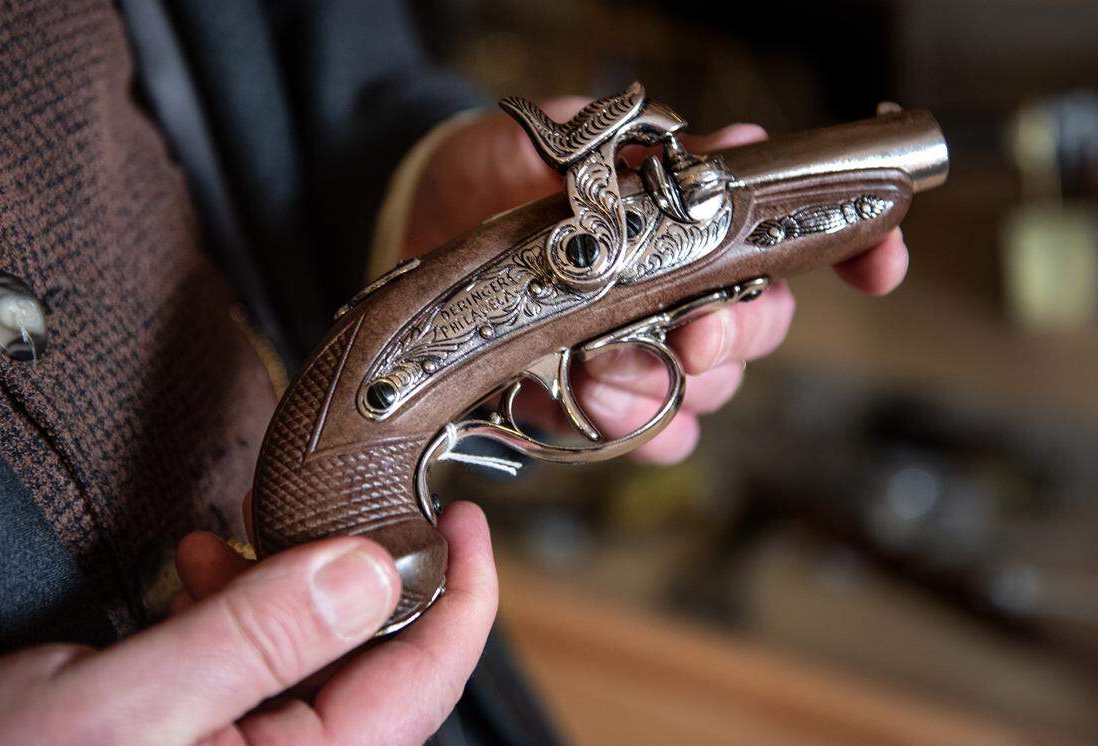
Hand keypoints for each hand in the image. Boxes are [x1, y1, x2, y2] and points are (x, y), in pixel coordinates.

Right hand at [0, 501, 495, 744]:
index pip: (424, 680)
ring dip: (291, 587)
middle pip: (377, 664)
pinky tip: (205, 573)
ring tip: (246, 538)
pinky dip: (242, 611)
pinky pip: (260, 669)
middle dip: (365, 575)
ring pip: (316, 658)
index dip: (464, 593)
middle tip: (355, 507)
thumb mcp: (135, 700)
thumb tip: (371, 569)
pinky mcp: (210, 741)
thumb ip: (259, 637)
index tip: (466, 522)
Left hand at [403, 100, 908, 463]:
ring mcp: (642, 351)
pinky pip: (653, 437)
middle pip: (759, 332)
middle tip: (702, 331)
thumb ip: (632, 149)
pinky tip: (610, 414)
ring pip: (710, 391)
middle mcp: (682, 294)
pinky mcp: (593, 401)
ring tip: (608, 365)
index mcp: (688, 228)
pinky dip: (643, 433)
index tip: (880, 263)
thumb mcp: (552, 144)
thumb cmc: (491, 175)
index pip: (792, 244)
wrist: (417, 223)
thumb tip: (733, 141)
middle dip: (740, 336)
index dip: (849, 253)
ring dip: (673, 386)